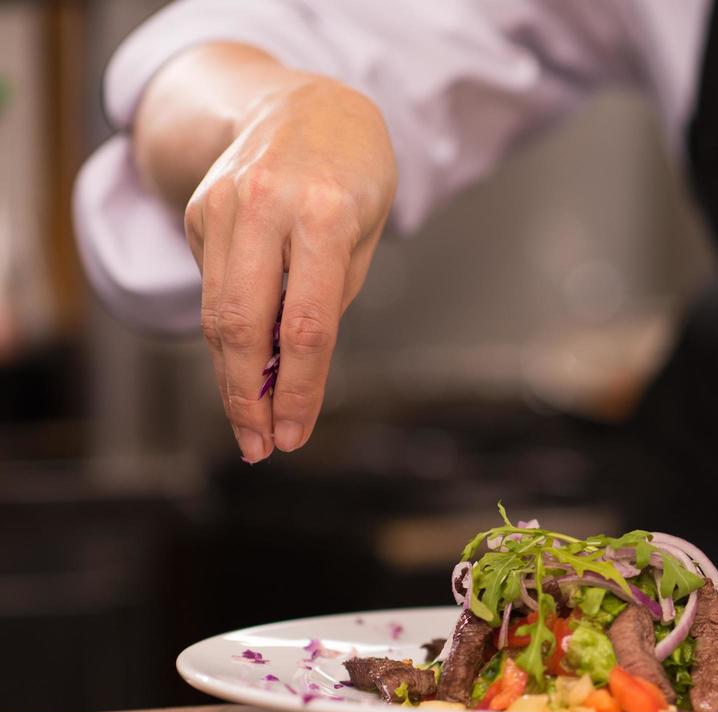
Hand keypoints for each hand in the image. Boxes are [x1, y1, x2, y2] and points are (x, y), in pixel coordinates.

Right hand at [137, 45, 396, 460]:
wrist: (310, 105)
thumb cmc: (353, 180)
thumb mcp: (364, 237)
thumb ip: (328, 304)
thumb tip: (286, 380)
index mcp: (324, 216)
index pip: (306, 326)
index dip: (297, 390)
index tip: (292, 435)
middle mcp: (266, 206)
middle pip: (241, 323)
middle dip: (245, 397)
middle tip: (258, 446)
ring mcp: (224, 204)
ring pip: (215, 311)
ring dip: (231, 376)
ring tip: (251, 422)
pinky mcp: (199, 209)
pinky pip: (213, 284)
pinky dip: (229, 328)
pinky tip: (250, 348)